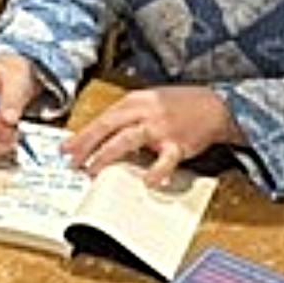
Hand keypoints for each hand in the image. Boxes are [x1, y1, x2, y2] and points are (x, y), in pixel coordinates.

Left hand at [62, 86, 243, 187]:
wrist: (216, 106)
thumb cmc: (182, 105)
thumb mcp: (151, 102)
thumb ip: (128, 116)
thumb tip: (103, 137)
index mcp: (136, 101)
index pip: (103, 118)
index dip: (82, 134)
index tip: (66, 148)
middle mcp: (145, 111)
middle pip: (108, 126)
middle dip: (86, 145)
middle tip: (72, 161)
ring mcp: (161, 127)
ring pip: (127, 140)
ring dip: (107, 156)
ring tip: (93, 171)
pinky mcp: (178, 144)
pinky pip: (164, 160)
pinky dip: (154, 171)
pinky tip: (146, 181)